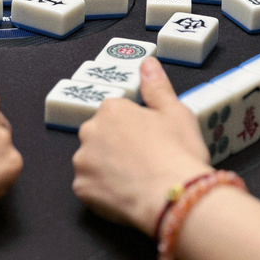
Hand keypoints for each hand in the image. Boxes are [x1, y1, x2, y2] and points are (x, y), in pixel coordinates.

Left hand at [72, 58, 211, 236]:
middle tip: (143, 162)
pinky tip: (125, 196)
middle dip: (116, 147)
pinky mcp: (81, 188)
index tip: (149, 141)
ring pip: (92, 162)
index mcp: (111, 109)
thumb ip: (156, 86)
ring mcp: (82, 161)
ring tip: (135, 181)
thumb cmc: (178, 153)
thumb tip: (147, 63)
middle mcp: (90, 130)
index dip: (134, 129)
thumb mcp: (176, 112)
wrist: (175, 196)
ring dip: (107, 170)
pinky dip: (103, 192)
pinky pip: (89, 188)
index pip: (116, 114)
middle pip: (100, 136)